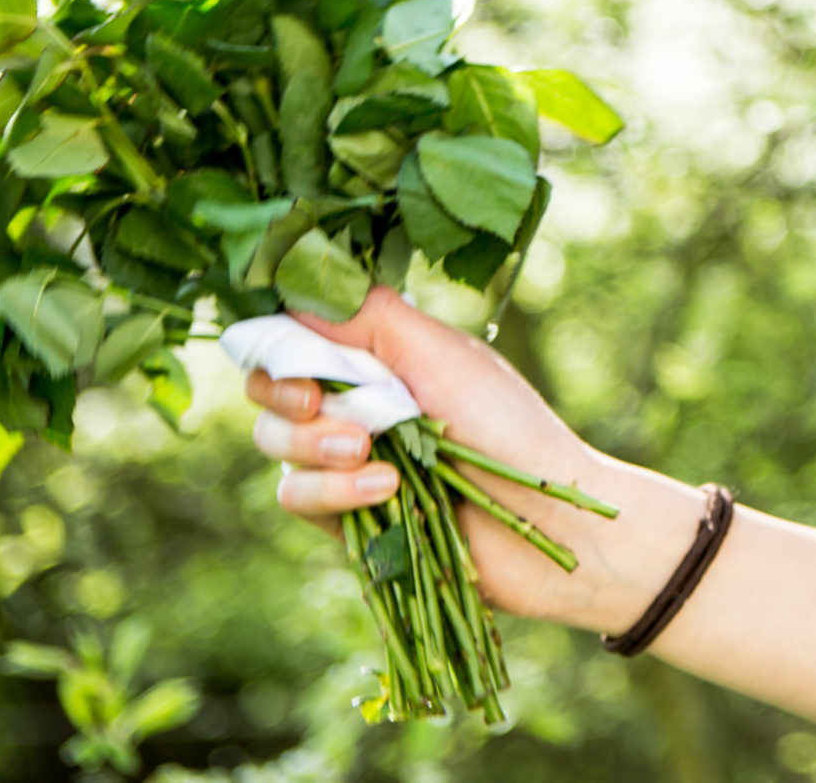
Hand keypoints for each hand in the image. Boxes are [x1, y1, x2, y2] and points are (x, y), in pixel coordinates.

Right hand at [245, 287, 697, 632]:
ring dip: (313, 445)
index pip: (296, 335)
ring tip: (368, 452)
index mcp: (382, 355)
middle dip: (286, 396)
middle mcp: (359, 401)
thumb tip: (297, 292)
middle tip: (316, 403)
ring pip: (275, 443)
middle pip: (270, 389)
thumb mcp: (442, 357)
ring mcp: (348, 460)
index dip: (279, 345)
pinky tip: (383, 488)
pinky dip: (333, 490)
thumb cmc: (509, 427)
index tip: (297, 356)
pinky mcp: (346, 515)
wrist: (546, 523)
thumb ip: (372, 319)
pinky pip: (297, 496)